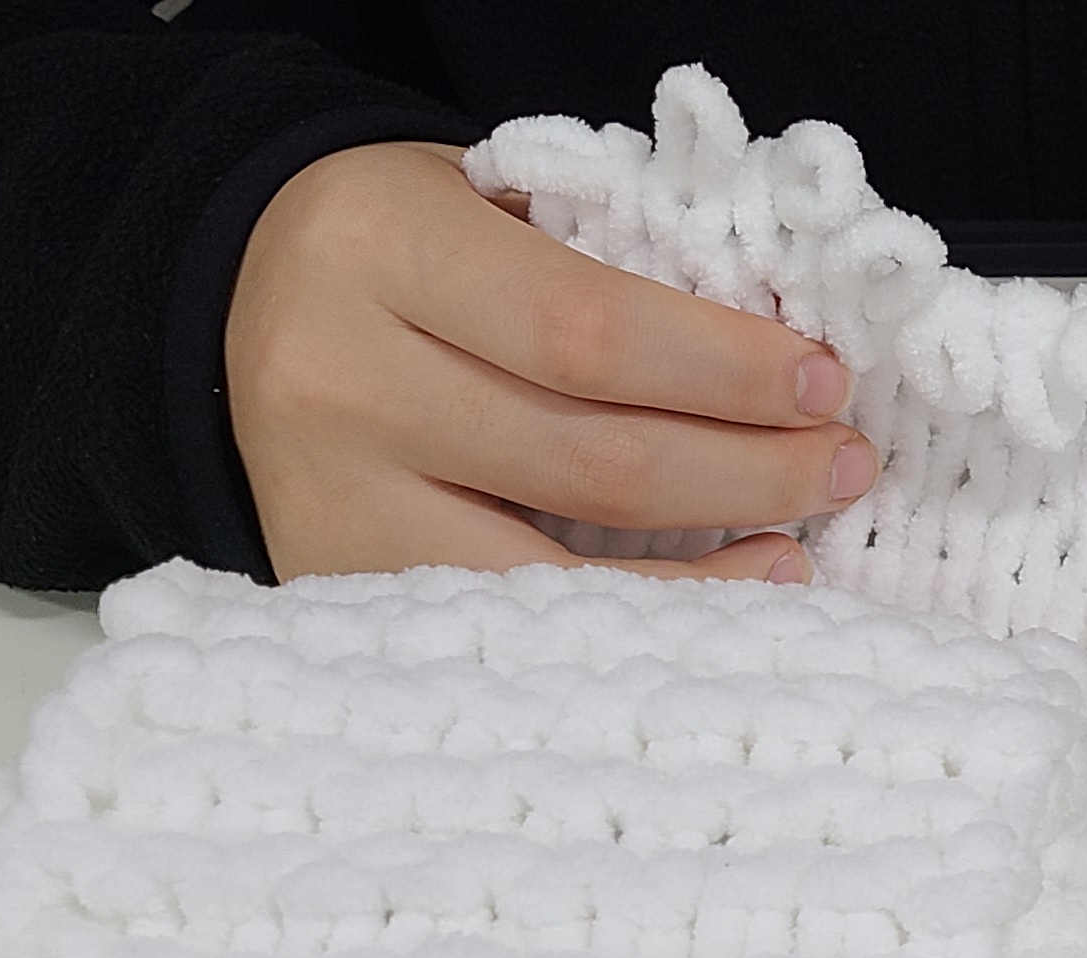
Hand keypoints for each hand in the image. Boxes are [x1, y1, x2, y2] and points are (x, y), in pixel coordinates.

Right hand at [223, 142, 875, 582]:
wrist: (240, 306)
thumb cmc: (409, 252)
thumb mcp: (487, 207)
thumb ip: (610, 262)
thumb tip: (787, 358)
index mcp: (381, 249)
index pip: (590, 328)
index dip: (728, 368)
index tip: (827, 381)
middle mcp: (341, 380)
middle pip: (592, 456)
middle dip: (750, 467)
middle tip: (846, 462)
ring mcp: (335, 501)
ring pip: (561, 563)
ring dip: (714, 560)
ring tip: (806, 539)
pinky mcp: (341, 586)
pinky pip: (522, 619)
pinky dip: (642, 611)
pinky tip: (728, 590)